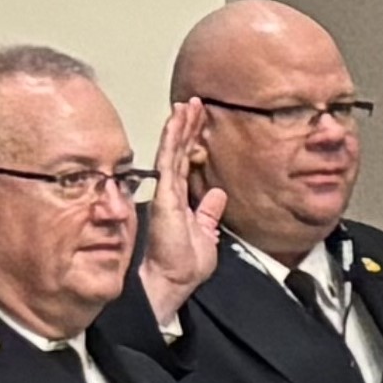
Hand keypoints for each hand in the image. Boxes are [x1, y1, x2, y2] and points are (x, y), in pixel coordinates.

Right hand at [135, 94, 228, 326]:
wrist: (173, 280)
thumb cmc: (184, 265)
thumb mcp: (206, 234)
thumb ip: (208, 213)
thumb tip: (217, 195)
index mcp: (180, 199)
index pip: (185, 161)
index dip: (192, 140)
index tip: (199, 120)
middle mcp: (170, 192)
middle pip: (178, 151)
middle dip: (187, 126)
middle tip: (195, 102)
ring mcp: (166, 191)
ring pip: (172, 150)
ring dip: (179, 125)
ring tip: (187, 103)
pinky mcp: (165, 195)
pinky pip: (168, 160)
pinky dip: (172, 138)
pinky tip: (176, 120)